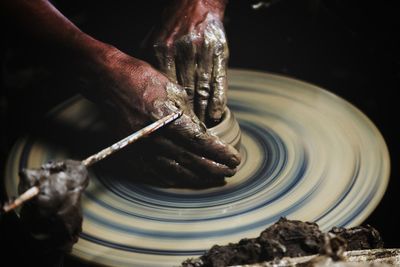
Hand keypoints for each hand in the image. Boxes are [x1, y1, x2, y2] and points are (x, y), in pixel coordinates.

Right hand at [94, 49, 239, 186]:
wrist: (110, 83)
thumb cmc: (143, 80)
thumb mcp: (174, 90)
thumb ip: (190, 115)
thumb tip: (204, 134)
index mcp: (168, 120)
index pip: (202, 143)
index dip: (220, 153)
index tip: (234, 158)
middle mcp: (156, 138)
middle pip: (192, 161)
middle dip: (215, 168)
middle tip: (231, 172)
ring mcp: (143, 148)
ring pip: (177, 171)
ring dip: (199, 178)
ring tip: (215, 179)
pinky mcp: (134, 153)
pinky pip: (157, 173)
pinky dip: (177, 179)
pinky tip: (189, 180)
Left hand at [147, 0, 228, 124]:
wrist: (195, 4)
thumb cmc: (171, 28)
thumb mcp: (152, 44)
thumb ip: (149, 67)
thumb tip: (144, 95)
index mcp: (162, 52)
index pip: (164, 88)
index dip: (168, 112)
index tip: (169, 131)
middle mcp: (182, 52)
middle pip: (183, 93)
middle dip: (186, 117)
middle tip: (187, 137)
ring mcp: (202, 52)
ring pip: (202, 90)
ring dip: (202, 114)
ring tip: (203, 131)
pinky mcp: (220, 52)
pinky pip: (219, 81)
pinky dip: (218, 101)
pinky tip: (216, 115)